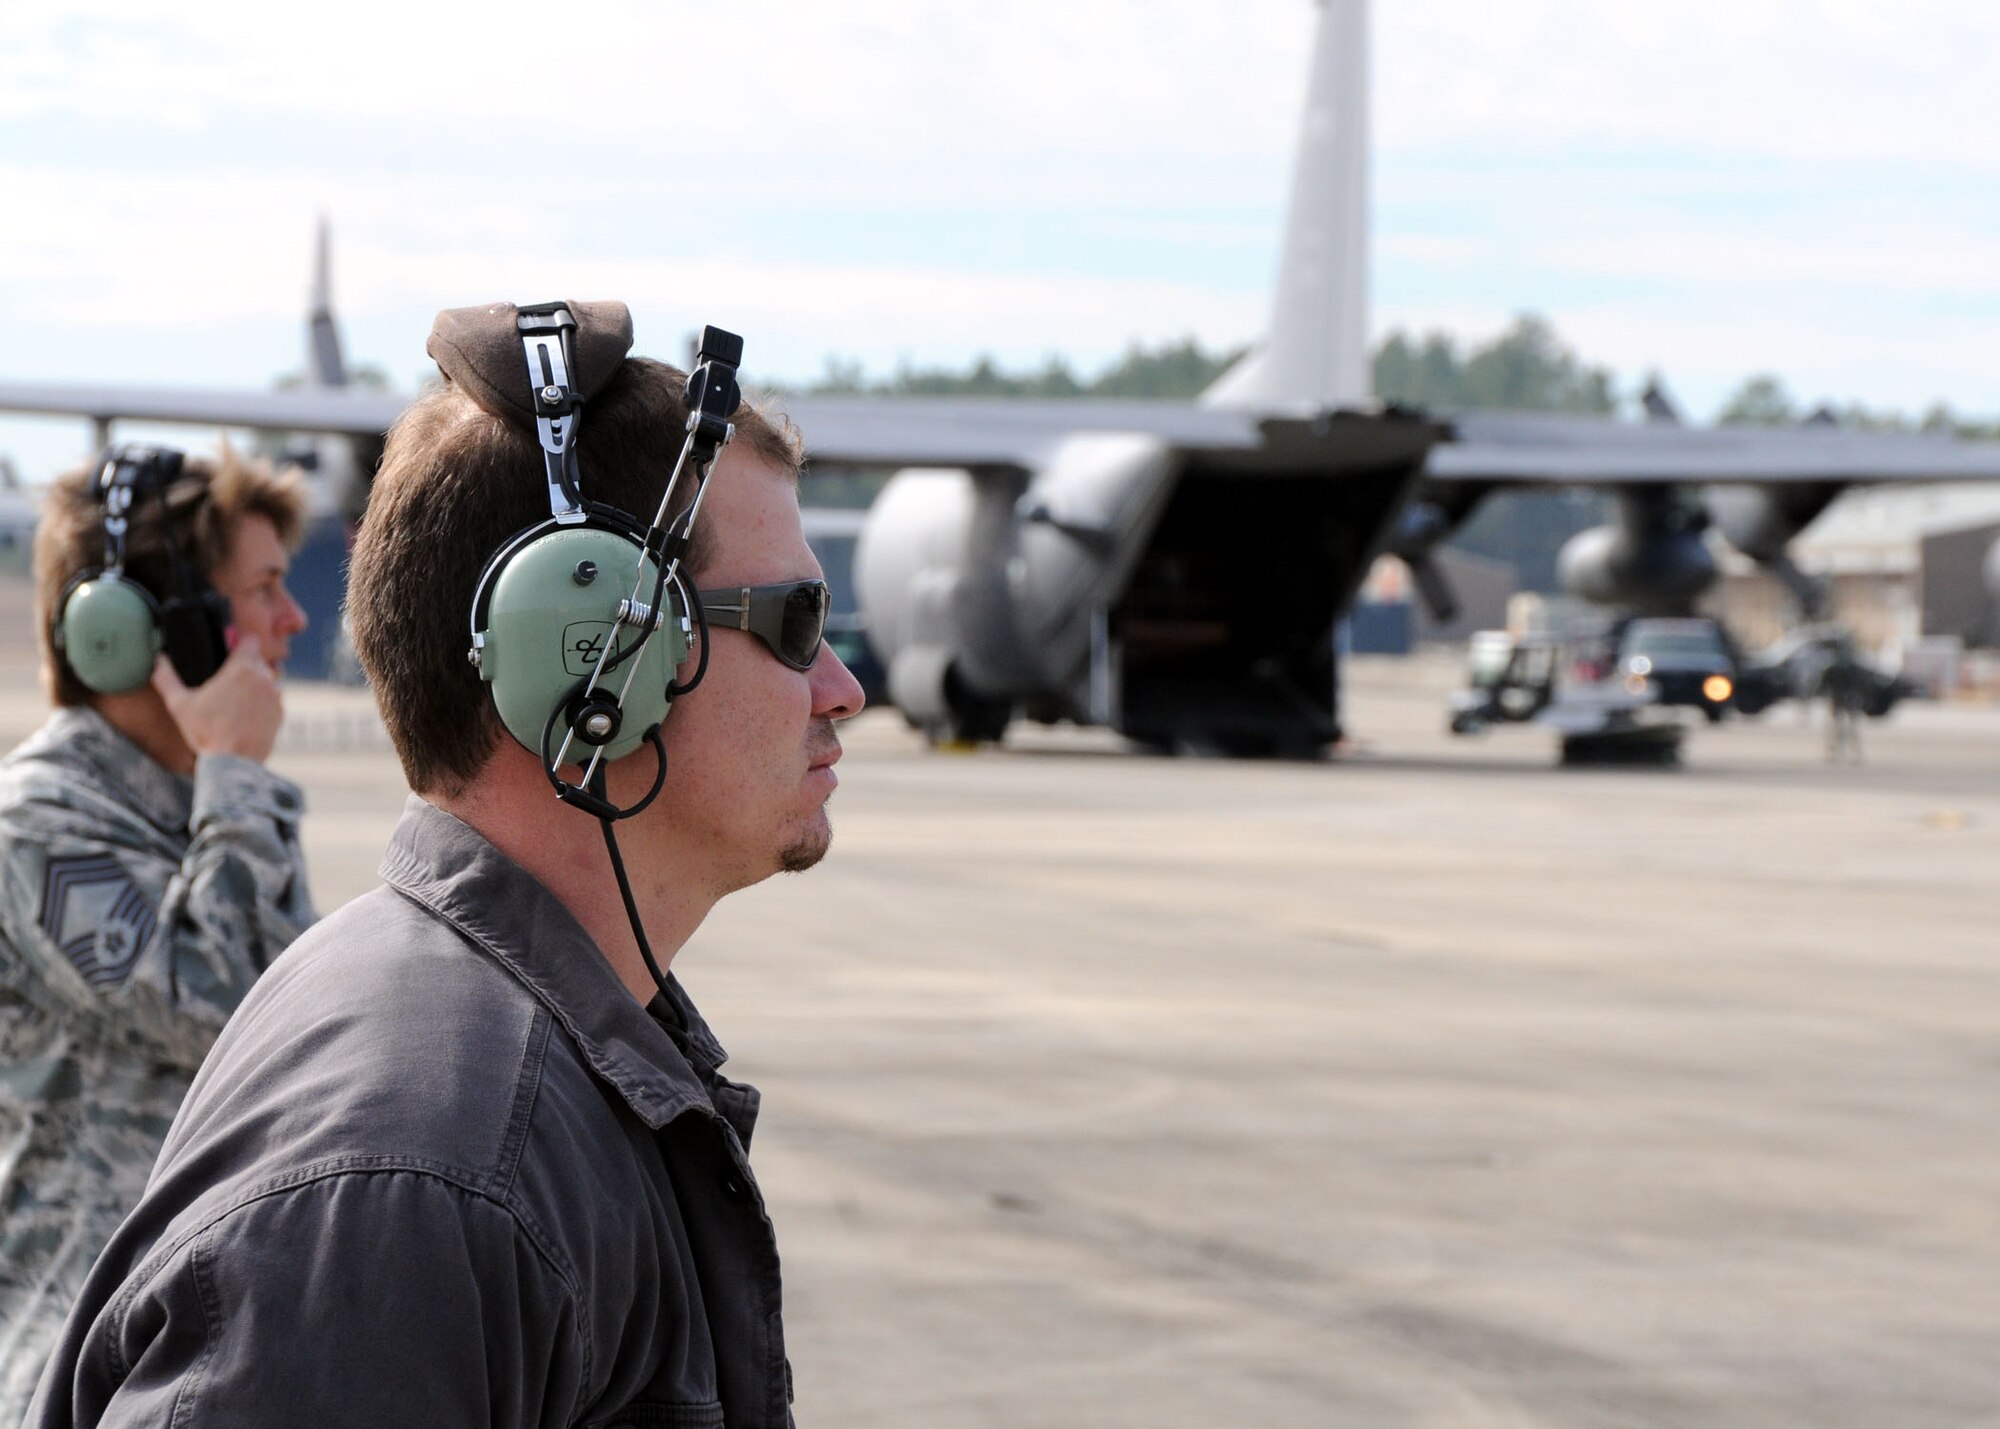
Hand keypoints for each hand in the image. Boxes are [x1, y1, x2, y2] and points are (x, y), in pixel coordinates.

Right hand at [151, 634, 285, 763]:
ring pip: (267, 680)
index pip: (250, 640)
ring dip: (255, 684)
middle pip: (258, 660)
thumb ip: (166, 677)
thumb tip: (158, 659)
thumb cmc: (205, 732)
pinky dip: (262, 703)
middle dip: (245, 665)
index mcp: (242, 669)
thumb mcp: (179, 704)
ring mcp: (276, 697)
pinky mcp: (281, 713)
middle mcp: (265, 678)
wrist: (233, 763)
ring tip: (234, 699)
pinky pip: (272, 700)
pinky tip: (244, 714)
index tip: (230, 648)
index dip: (240, 642)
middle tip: (227, 678)